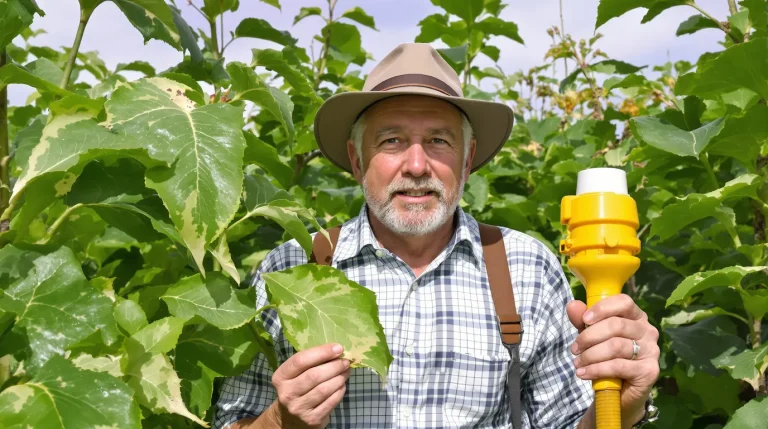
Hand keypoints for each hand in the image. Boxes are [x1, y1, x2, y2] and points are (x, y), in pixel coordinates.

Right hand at [271, 343, 350, 427]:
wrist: (290, 418)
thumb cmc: (297, 388)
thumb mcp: (296, 374)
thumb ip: (311, 362)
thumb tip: (336, 350)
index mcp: (281, 377)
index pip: (300, 361)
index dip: (321, 352)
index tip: (338, 348)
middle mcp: (287, 393)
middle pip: (314, 376)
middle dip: (334, 366)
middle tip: (345, 361)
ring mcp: (298, 408)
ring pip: (324, 389)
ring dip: (339, 378)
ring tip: (346, 371)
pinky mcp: (311, 419)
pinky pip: (330, 402)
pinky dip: (340, 391)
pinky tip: (342, 385)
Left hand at [566, 294, 659, 426]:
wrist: (619, 392)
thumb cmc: (606, 357)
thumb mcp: (591, 336)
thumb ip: (582, 321)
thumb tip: (572, 305)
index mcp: (636, 317)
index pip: (624, 302)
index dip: (602, 308)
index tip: (584, 319)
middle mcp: (648, 331)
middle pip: (616, 325)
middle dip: (589, 337)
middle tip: (574, 349)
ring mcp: (651, 351)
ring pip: (615, 346)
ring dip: (590, 355)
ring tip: (577, 363)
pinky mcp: (649, 371)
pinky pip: (618, 366)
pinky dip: (596, 369)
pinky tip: (583, 373)